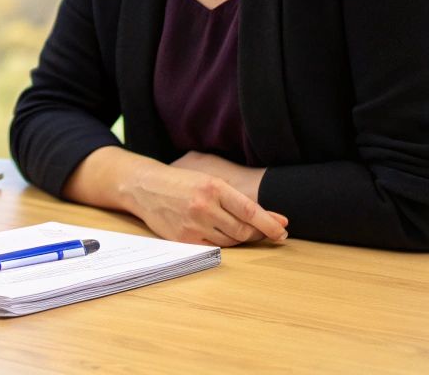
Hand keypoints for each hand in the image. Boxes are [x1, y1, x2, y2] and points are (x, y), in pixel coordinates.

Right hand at [123, 160, 287, 246]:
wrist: (145, 186)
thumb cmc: (180, 182)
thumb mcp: (208, 179)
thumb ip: (233, 197)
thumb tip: (265, 214)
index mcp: (213, 187)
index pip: (250, 211)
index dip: (269, 223)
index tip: (283, 229)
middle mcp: (204, 207)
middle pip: (243, 230)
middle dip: (260, 233)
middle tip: (269, 233)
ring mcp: (193, 225)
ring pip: (231, 241)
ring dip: (242, 239)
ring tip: (243, 231)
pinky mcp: (184, 239)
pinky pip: (214, 248)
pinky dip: (223, 244)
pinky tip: (223, 235)